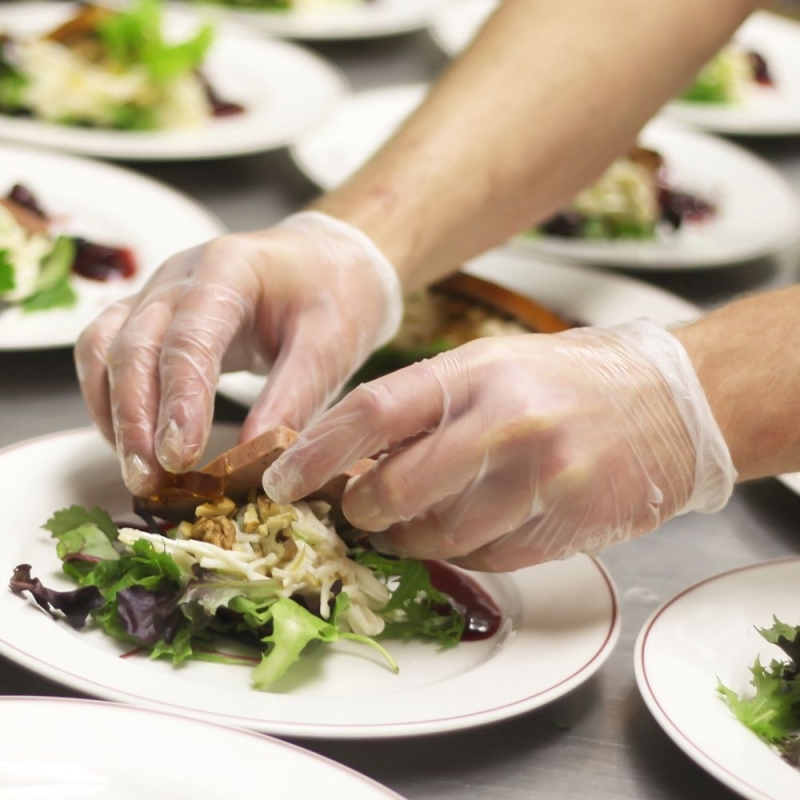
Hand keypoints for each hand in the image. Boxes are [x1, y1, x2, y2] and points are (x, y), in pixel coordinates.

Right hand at [74, 211, 401, 495]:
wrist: (327, 262)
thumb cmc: (335, 297)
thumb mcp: (331, 344)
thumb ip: (295, 397)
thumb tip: (260, 462)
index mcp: (230, 269)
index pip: (190, 337)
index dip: (180, 400)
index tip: (179, 457)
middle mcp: (181, 276)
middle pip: (133, 345)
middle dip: (135, 418)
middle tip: (148, 478)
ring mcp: (159, 292)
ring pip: (105, 349)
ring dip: (113, 414)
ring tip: (138, 472)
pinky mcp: (152, 315)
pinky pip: (106, 354)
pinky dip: (110, 400)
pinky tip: (132, 444)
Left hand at [263, 320, 735, 571]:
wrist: (671, 405)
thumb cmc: (568, 381)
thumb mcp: (492, 367)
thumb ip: (426, 407)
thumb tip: (353, 455)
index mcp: (474, 372)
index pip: (371, 411)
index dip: (315, 451)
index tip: (280, 478)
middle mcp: (503, 421)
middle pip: (393, 487)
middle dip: (362, 509)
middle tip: (357, 508)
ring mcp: (536, 476)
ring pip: (436, 534)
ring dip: (409, 537)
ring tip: (413, 520)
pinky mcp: (561, 523)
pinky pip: (483, 557)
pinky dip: (460, 550)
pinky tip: (470, 524)